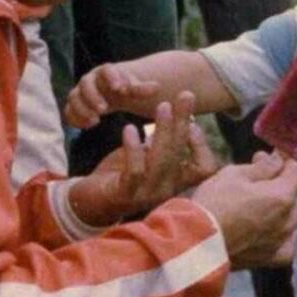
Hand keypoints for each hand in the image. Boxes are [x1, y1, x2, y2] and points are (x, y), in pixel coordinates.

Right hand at [65, 63, 158, 127]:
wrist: (111, 91)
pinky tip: (86, 126)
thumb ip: (142, 89)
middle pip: (86, 84)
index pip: (106, 70)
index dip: (112, 78)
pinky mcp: (74, 106)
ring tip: (95, 121)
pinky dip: (75, 118)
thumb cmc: (124, 89)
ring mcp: (80, 92)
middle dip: (93, 96)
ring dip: (83, 109)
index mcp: (106, 71)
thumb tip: (156, 87)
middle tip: (104, 109)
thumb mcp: (134, 89)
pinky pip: (68, 111)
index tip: (120, 89)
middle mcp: (90, 80)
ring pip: (74, 98)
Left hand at [69, 92, 219, 225]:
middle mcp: (166, 189)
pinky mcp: (125, 194)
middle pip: (181, 154)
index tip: (194, 122)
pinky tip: (129, 128)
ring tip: (163, 106)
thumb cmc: (122, 175)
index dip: (203, 146)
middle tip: (185, 96)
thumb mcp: (148, 156)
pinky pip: (134, 170)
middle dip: (183, 122)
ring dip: (164, 130)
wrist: (92, 201)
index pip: (204, 169)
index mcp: (175, 181)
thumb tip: (179, 116)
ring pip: (161, 160)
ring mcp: (146, 194)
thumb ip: (162, 143)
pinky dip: (133, 148)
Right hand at [193, 151, 296, 268]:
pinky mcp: (273, 258)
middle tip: (257, 177)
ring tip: (257, 203)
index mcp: (282, 196)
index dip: (284, 161)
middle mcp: (289, 220)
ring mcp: (282, 241)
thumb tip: (278, 160)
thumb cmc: (214, 202)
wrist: (196, 241)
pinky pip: (287, 242)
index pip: (296, 172)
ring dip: (279, 208)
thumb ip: (263, 167)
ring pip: (290, 218)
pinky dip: (281, 233)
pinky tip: (269, 228)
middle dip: (278, 183)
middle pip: (292, 195)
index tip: (272, 157)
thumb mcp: (235, 174)